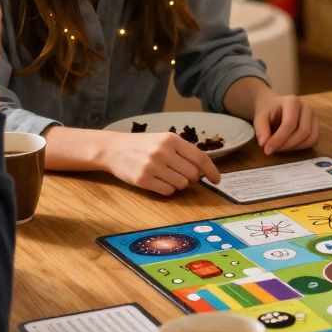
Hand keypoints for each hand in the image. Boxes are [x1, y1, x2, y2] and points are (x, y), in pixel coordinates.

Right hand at [94, 131, 219, 194]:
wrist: (114, 149)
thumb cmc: (143, 145)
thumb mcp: (164, 140)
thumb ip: (183, 152)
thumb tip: (204, 170)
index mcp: (172, 139)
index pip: (200, 158)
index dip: (212, 171)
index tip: (217, 180)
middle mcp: (163, 152)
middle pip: (193, 174)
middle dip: (192, 179)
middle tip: (183, 176)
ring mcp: (152, 166)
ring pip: (181, 185)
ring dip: (179, 185)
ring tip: (167, 177)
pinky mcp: (143, 180)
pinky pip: (167, 191)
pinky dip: (167, 190)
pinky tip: (158, 182)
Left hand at [253, 93, 317, 154]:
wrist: (274, 107)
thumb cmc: (268, 111)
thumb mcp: (259, 117)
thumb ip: (261, 129)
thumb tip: (264, 144)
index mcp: (292, 101)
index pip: (290, 123)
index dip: (279, 139)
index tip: (267, 150)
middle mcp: (307, 107)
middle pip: (303, 131)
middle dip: (287, 145)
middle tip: (273, 150)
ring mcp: (314, 116)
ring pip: (311, 138)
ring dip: (294, 147)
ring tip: (280, 147)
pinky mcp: (316, 126)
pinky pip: (313, 141)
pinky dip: (301, 147)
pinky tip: (288, 145)